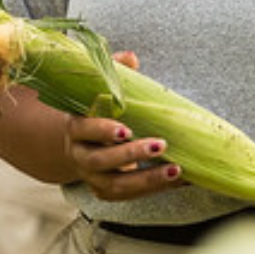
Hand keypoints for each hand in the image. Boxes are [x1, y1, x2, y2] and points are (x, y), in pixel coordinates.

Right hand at [63, 51, 184, 201]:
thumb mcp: (99, 88)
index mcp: (76, 127)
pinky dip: (154, 189)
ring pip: (115, 185)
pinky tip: (178, 180)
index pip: (84, 130)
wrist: (80, 143)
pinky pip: (129, 195)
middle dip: (131, 155)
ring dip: (146, 180)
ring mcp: (92, 177)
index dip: (102, 130)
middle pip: (101, 160)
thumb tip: (131, 58)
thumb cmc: (96, 111)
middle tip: (161, 144)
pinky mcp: (106, 191)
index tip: (125, 129)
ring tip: (175, 170)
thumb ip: (113, 71)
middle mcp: (80, 155)